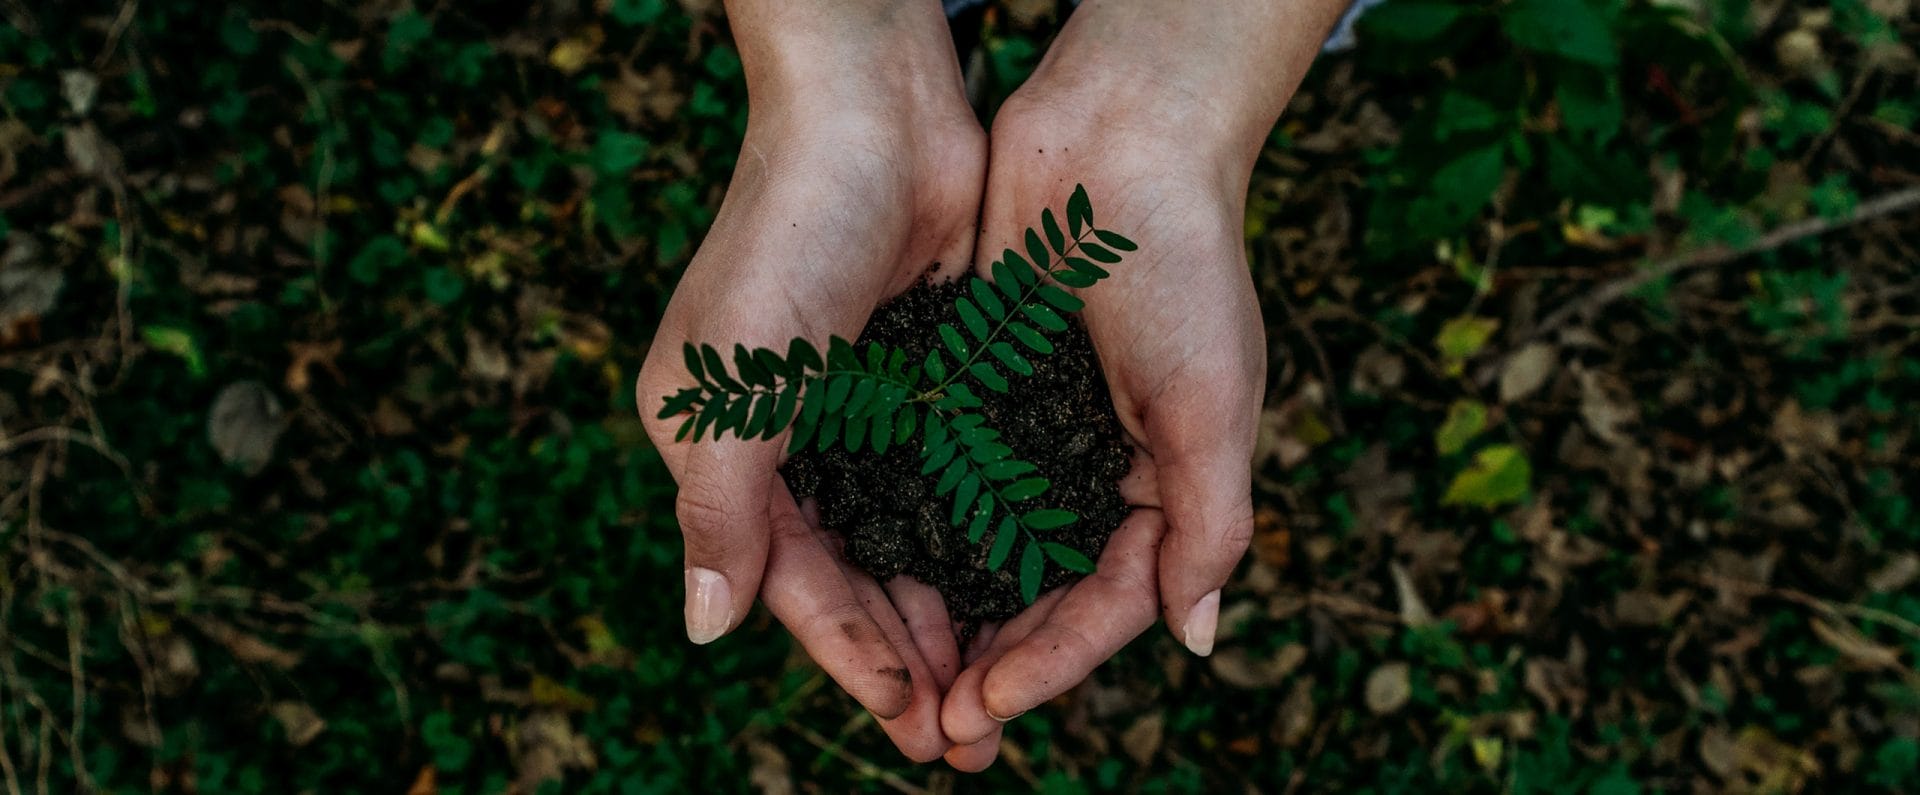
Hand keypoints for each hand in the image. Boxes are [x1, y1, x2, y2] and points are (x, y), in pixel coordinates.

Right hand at [634, 1, 982, 761]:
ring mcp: (862, 413)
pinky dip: (979, 542)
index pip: (789, 580)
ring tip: (998, 690)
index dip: (847, 654)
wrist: (874, 112)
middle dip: (906, 660)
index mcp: (724, 448)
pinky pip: (953, 485)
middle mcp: (790, 441)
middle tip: (965, 740)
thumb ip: (719, 509)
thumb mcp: (733, 382)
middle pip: (852, 578)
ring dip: (948, 617)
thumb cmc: (786, 235)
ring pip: (908, 543)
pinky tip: (1021, 591)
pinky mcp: (926, 382)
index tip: (910, 718)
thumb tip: (704, 630)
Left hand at [933, 0, 1348, 769]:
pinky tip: (870, 574)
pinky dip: (913, 530)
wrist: (1119, 138)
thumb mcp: (1212, 402)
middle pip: (1039, 595)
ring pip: (982, 550)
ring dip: (946, 617)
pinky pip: (941, 479)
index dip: (1052, 663)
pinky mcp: (976, 389)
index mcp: (1163, 484)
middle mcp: (1095, 470)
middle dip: (993, 664)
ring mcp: (1032, 432)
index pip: (1107, 603)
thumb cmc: (1184, 265)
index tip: (987, 706)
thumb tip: (1197, 640)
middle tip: (935, 731)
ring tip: (898, 680)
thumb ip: (1209, 522)